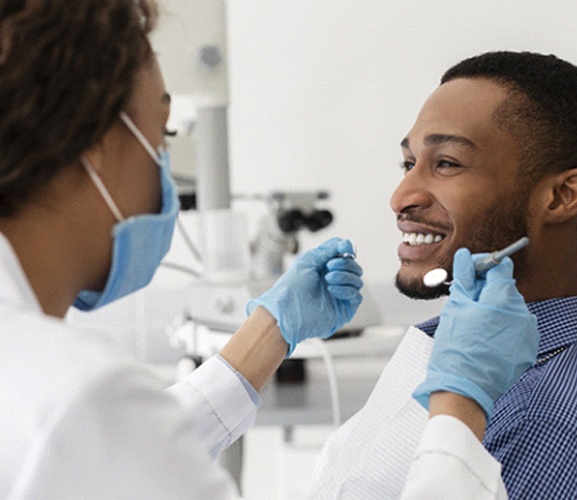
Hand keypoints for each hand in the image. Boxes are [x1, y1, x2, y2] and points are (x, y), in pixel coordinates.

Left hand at [246, 237, 362, 355]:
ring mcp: (340, 295)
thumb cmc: (292, 286)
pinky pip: (356, 295)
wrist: (287, 310)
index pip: (344, 255)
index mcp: (325, 268)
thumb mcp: (309, 259)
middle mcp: (334, 280)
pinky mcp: (344, 309)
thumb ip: (329, 249)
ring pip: (357, 280)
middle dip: (345, 263)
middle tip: (330, 266)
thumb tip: (347, 245)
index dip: (346, 249)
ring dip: (344, 276)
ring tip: (328, 279)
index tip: (345, 248)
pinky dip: (346, 289)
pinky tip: (332, 290)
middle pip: (354, 266)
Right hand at [413, 248, 538, 419]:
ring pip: (509, 309)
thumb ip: (465, 279)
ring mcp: (527, 334)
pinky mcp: (526, 350)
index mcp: (504, 300)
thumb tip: (466, 257)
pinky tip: (481, 338)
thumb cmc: (456, 350)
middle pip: (505, 288)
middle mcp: (522, 314)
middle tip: (464, 300)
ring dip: (492, 309)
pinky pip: (514, 328)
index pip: (500, 267)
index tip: (470, 271)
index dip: (482, 265)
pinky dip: (499, 328)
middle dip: (485, 290)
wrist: (463, 389)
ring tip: (470, 324)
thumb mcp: (455, 308)